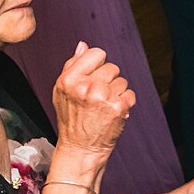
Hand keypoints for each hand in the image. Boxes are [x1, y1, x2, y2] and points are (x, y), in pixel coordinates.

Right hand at [52, 42, 135, 156]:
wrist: (81, 148)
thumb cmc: (72, 118)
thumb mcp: (62, 91)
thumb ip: (73, 65)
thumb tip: (83, 45)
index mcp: (69, 80)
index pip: (97, 53)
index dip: (98, 64)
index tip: (94, 76)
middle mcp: (85, 87)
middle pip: (112, 67)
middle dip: (108, 80)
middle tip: (97, 97)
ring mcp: (103, 97)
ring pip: (122, 81)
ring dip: (117, 92)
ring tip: (103, 105)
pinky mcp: (118, 107)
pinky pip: (130, 94)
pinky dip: (125, 102)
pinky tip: (113, 111)